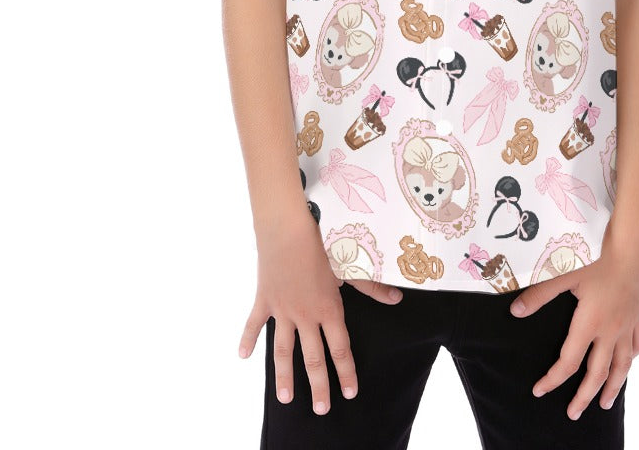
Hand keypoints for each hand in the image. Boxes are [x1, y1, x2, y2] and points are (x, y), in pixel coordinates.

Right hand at [237, 209, 403, 413]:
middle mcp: (306, 316)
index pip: (341, 349)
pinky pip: (254, 324)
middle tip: (321, 409)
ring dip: (284, 375)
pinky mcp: (265, 300)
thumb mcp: (351, 265)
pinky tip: (242, 356)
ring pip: (283, 350)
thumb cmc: (322, 243)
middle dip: (318, 385)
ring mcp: (283, 310)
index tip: (349, 393)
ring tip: (285, 398)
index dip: (346, 372)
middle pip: (313, 358)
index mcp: (329, 309)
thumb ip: (372, 286)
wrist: (288, 230)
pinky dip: (247, 339)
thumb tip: (396, 298)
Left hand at [510, 233, 638, 419]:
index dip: (553, 379)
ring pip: (622, 367)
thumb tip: (515, 311)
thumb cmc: (598, 263)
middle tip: (574, 414)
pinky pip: (638, 345)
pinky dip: (632, 358)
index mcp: (589, 324)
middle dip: (583, 397)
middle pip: (597, 374)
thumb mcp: (565, 276)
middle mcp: (610, 332)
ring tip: (604, 404)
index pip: (568, 362)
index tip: (540, 391)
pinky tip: (628, 363)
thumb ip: (539, 295)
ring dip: (613, 388)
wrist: (634, 252)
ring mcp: (628, 328)